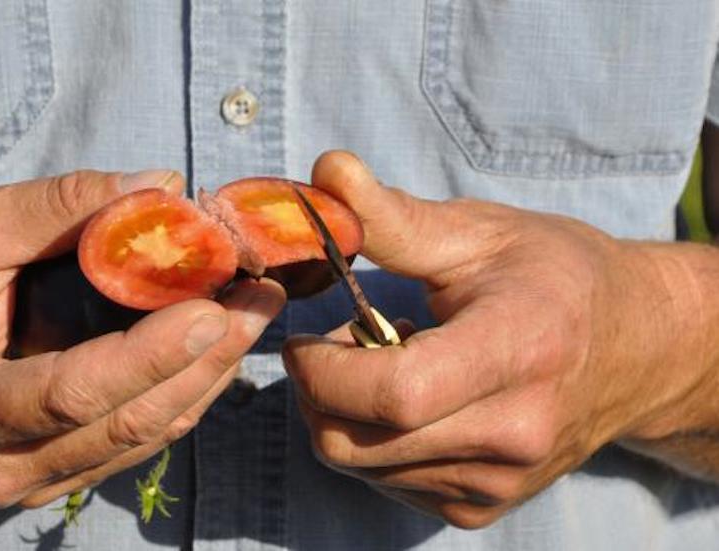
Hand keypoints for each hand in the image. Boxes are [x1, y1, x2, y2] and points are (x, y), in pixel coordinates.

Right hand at [0, 170, 285, 507]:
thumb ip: (60, 206)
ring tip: (254, 311)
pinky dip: (186, 388)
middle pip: (129, 421)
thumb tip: (162, 186)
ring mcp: (32, 477)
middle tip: (262, 298)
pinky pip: (140, 435)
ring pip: (148, 433)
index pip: (74, 392)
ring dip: (210, 373)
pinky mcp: (57, 468)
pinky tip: (217, 342)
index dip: (153, 353)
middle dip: (208, 359)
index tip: (216, 307)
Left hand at [283, 151, 715, 527]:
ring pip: (363, 467)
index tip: (303, 337)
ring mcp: (501, 479)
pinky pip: (389, 484)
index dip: (323, 368)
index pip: (394, 392)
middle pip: (357, 442)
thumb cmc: (553, 276)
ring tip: (380, 363)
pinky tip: (407, 400)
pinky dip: (373, 442)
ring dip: (342, 415)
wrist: (635, 347)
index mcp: (519, 349)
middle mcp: (515, 432)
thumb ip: (394, 215)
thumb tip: (325, 170)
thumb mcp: (479, 232)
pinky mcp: (486, 505)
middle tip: (334, 343)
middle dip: (316, 391)